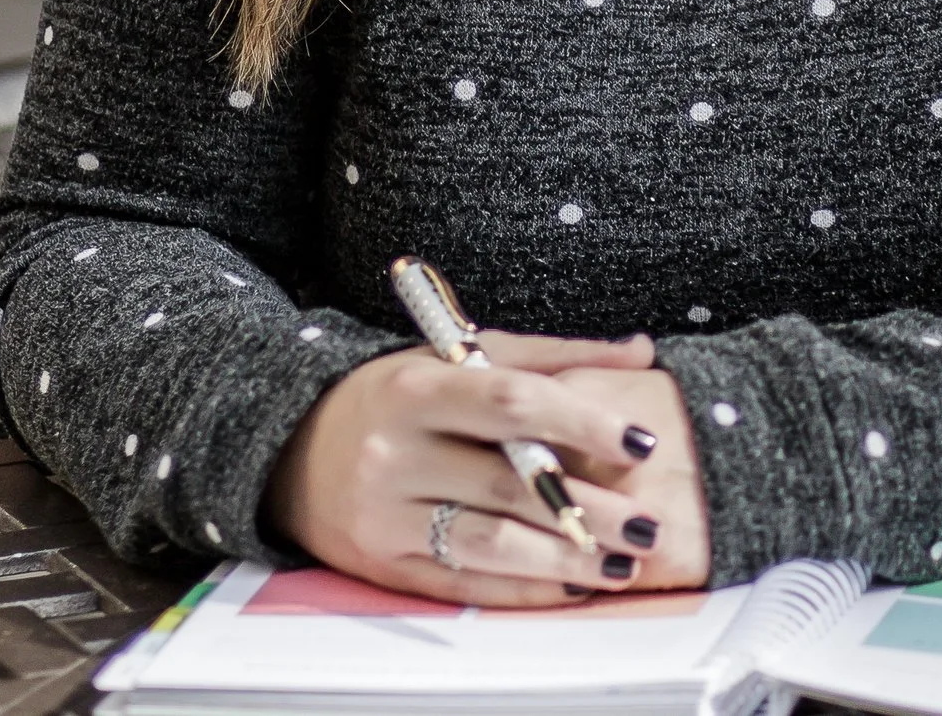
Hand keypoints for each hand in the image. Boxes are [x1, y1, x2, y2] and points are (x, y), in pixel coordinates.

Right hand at [265, 330, 680, 605]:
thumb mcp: (458, 356)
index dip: (581, 422)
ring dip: (566, 560)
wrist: (290, 448)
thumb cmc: (394, 397)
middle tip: (651, 522)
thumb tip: (639, 351)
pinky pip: (465, 585)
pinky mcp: (383, 566)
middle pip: (507, 483)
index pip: (510, 402)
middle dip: (590, 508)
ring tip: (624, 563)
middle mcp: (395, 452)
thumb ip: (551, 356)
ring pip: (490, 544)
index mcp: (416, 388)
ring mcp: (385, 515)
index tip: (640, 442)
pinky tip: (572, 586)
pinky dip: (525, 590)